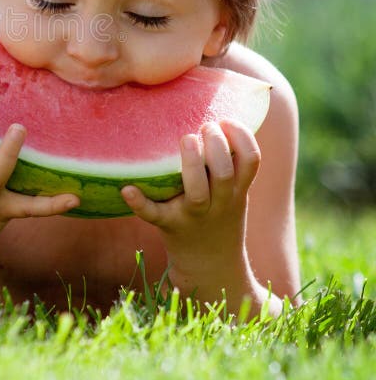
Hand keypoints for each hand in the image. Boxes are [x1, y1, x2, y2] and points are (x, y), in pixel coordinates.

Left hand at [121, 119, 260, 301]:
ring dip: (192, 164)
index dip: (242, 137)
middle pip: (224, 172)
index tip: (226, 120)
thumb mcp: (235, 192)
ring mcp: (194, 216)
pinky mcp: (169, 226)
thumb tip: (216, 112)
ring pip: (197, 191)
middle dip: (216, 145)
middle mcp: (219, 202)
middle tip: (204, 127)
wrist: (212, 268)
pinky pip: (154, 215)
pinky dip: (140, 203)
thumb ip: (231, 162)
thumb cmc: (219, 216)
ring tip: (186, 139)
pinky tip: (127, 189)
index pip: (252, 160)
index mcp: (237, 189)